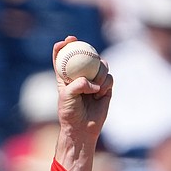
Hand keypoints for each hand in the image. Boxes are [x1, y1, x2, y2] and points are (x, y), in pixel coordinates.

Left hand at [53, 36, 113, 170]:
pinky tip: (101, 93)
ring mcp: (94, 81)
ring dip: (99, 72)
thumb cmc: (69, 114)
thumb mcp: (67, 98)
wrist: (82, 128)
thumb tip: (91, 81)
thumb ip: (77, 85)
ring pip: (100, 66)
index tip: (65, 41)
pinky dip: (106, 83)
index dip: (63, 48)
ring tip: (95, 88)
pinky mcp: (105, 87)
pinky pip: (109, 77)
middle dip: (85, 48)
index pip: (62, 59)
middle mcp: (80, 77)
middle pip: (84, 57)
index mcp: (65, 78)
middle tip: (85, 46)